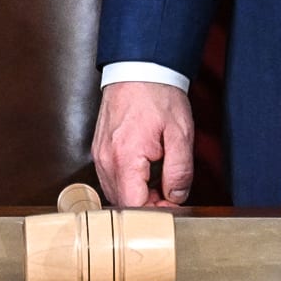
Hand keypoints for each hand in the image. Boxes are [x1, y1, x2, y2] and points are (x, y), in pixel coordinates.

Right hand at [91, 80, 194, 207]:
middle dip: (148, 205)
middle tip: (169, 191)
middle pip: (123, 203)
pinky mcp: (99, 151)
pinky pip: (112, 179)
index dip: (155, 212)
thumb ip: (180, 170)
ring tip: (158, 178)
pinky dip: (129, 183)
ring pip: (116, 193)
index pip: (134, 207)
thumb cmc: (158, 95)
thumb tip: (176, 196)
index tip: (173, 204)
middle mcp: (106, 160)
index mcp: (125, 157)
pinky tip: (145, 171)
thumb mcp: (181, 133)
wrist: (138, 68)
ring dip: (138, 195)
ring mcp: (100, 156)